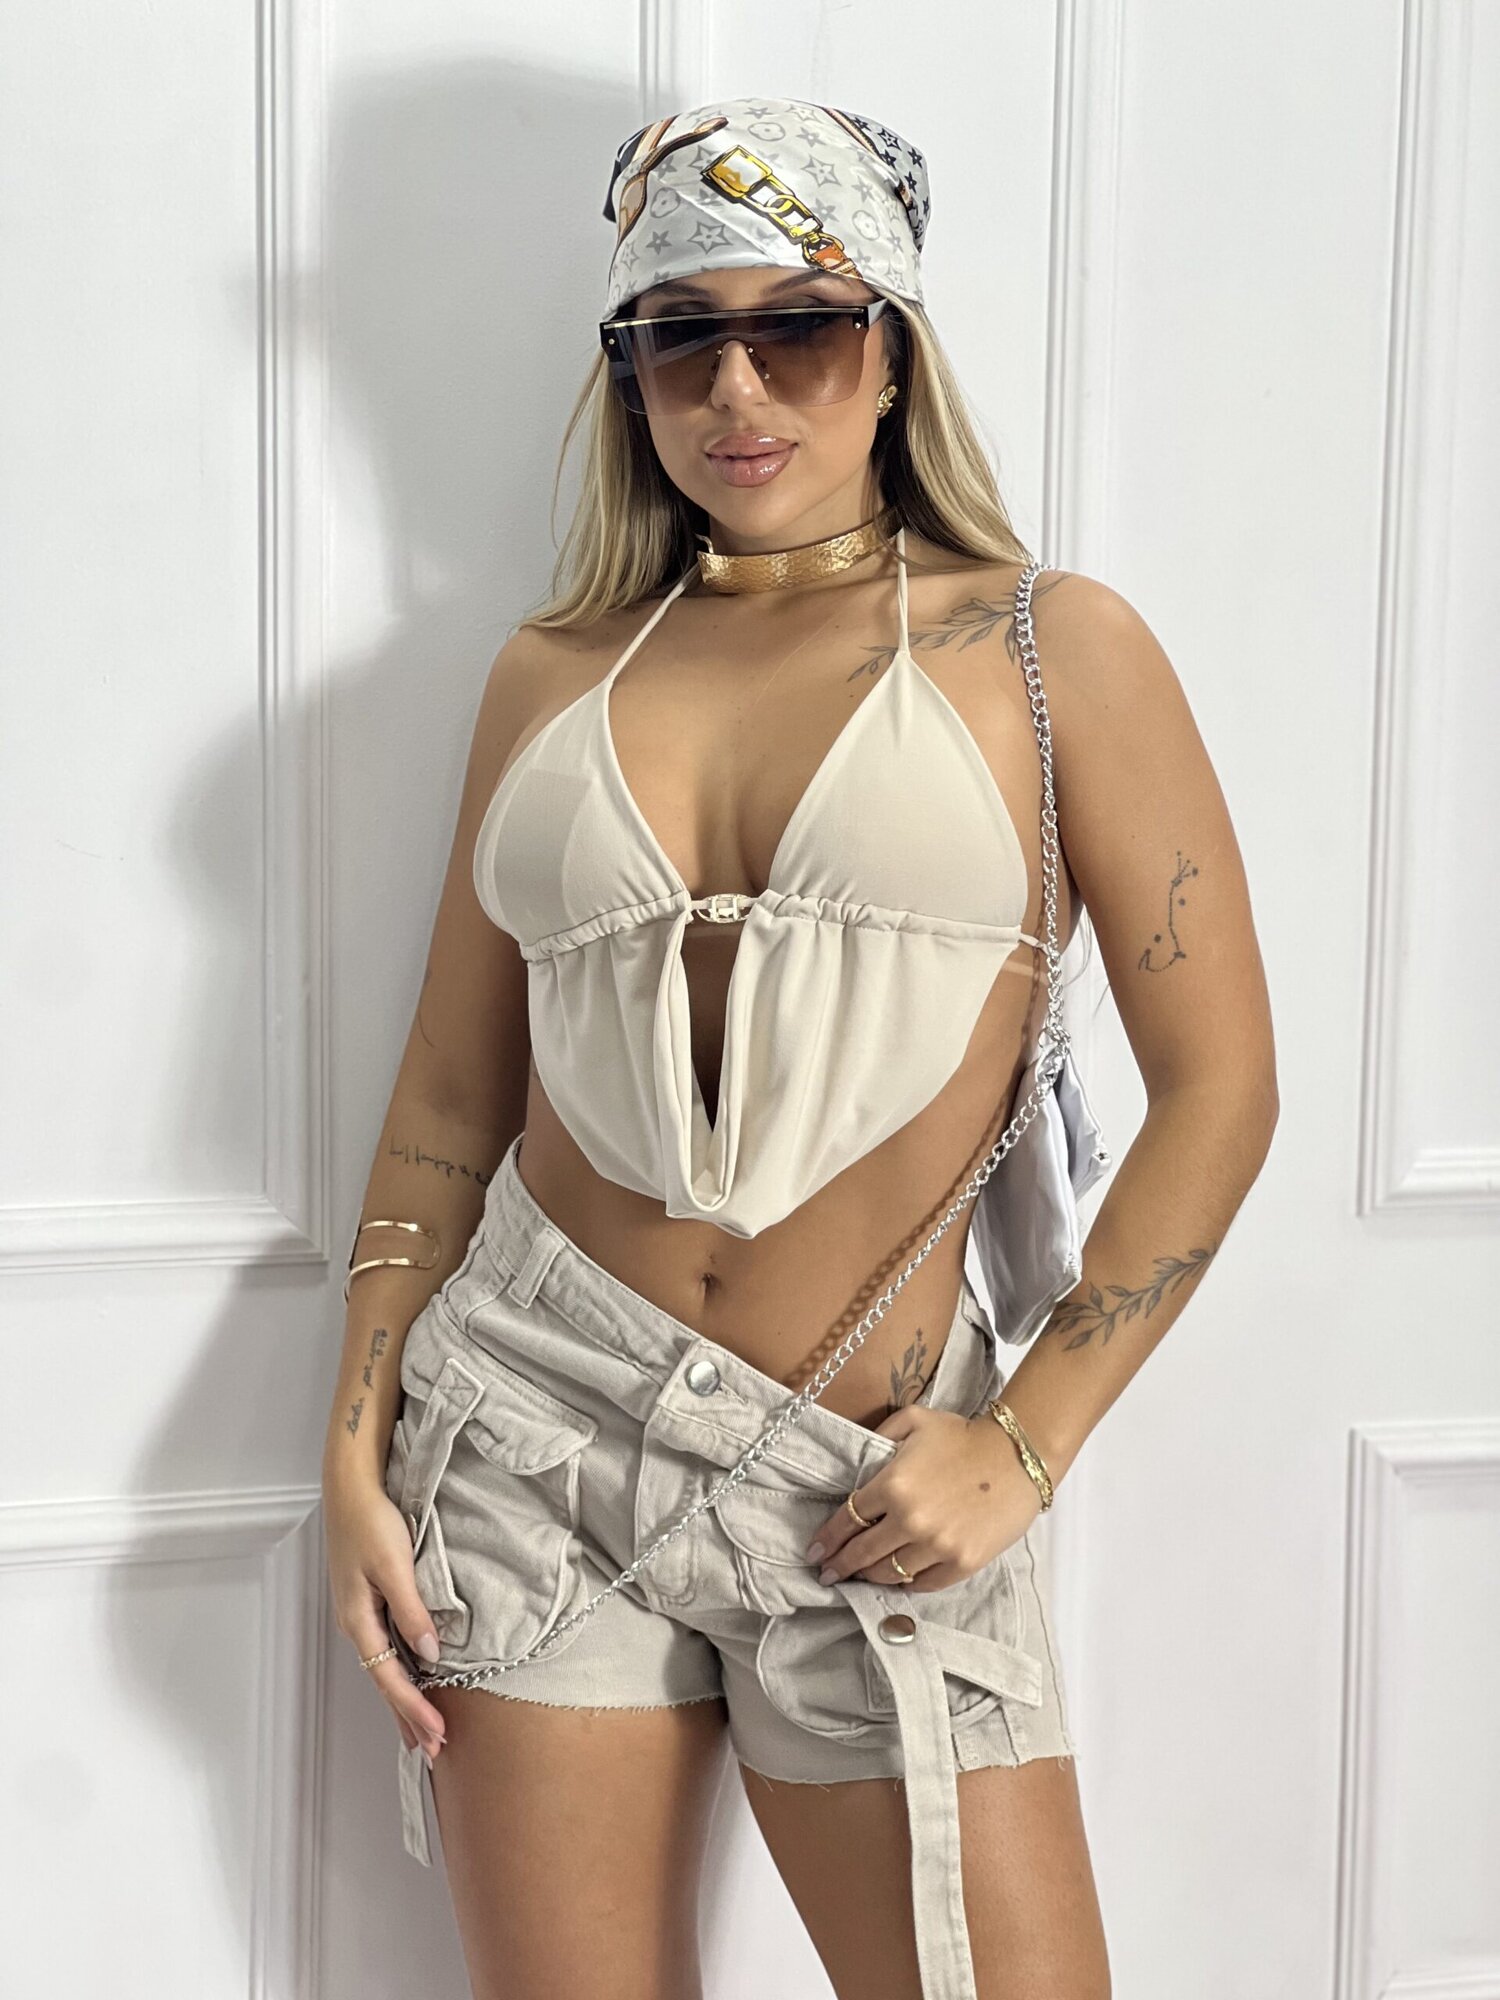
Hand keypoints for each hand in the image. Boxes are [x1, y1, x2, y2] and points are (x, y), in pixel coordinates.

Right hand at [322, 1465, 448, 1767]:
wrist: (351, 1486)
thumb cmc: (371, 1521)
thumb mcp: (394, 1564)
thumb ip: (411, 1609)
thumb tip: (430, 1654)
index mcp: (358, 1619)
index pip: (389, 1678)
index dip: (413, 1709)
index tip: (436, 1735)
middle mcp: (356, 1622)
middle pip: (384, 1681)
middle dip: (407, 1716)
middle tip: (432, 1749)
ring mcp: (361, 1612)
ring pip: (385, 1666)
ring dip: (405, 1698)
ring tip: (423, 1728)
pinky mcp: (369, 1598)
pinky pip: (387, 1646)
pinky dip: (401, 1670)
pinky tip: (413, 1677)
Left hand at [803, 1404, 1042, 1592]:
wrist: (1018, 1455)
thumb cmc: (963, 1435)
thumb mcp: (913, 1421)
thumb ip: (878, 1437)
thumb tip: (855, 1462)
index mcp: (893, 1484)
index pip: (847, 1519)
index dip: (827, 1539)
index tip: (815, 1552)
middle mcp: (910, 1520)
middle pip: (862, 1554)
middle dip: (840, 1566)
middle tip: (827, 1574)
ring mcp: (937, 1545)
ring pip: (889, 1574)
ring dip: (870, 1577)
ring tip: (861, 1576)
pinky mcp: (962, 1563)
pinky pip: (923, 1585)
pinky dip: (906, 1584)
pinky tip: (898, 1579)